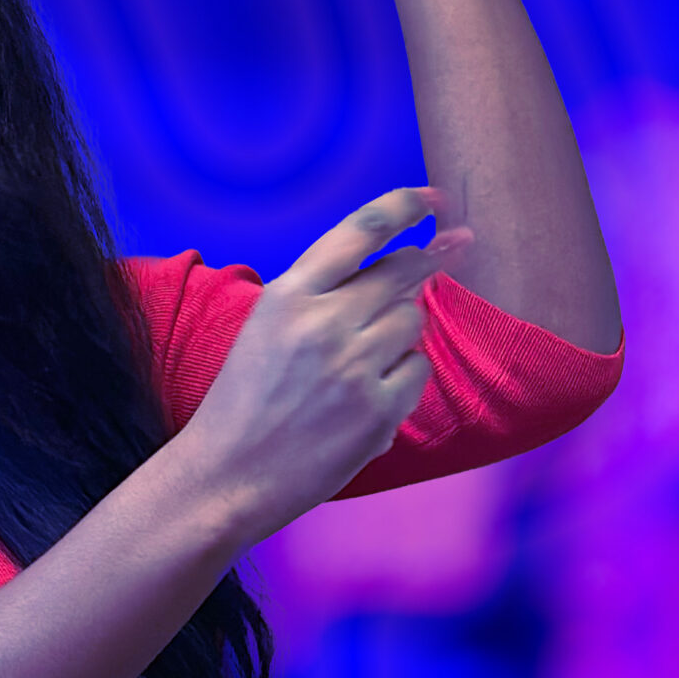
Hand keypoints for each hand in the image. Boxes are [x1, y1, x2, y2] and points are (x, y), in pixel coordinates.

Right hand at [179, 189, 473, 543]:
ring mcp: (353, 369)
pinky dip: (401, 382)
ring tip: (360, 366)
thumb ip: (321, 296)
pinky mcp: (376, 412)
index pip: (361, 230)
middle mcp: (323, 324)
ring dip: (401, 336)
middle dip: (430, 259)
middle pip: (402, 271)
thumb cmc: (244, 403)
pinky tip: (365, 401)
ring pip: (413, 322)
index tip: (435, 199)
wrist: (224, 478)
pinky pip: (417, 373)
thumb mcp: (266, 329)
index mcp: (288, 296)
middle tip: (454, 247)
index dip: (406, 205)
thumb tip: (401, 274)